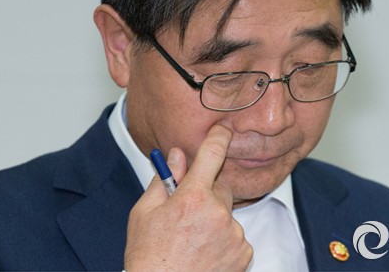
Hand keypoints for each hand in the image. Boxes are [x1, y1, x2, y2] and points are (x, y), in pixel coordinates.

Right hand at [124, 125, 252, 270]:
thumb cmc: (148, 258)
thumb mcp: (144, 213)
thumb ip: (164, 180)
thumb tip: (176, 155)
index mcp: (192, 198)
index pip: (211, 154)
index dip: (219, 137)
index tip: (223, 129)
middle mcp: (218, 213)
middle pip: (220, 187)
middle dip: (206, 193)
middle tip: (185, 213)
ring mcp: (234, 234)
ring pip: (227, 213)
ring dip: (214, 219)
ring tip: (192, 240)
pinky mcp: (244, 253)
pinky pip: (236, 235)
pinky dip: (224, 240)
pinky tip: (204, 253)